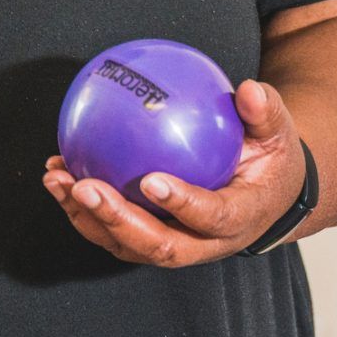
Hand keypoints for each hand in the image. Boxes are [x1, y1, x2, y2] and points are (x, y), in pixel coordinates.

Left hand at [43, 80, 304, 266]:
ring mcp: (177, 246)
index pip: (212, 217)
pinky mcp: (153, 239)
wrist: (267, 196)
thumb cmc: (270, 160)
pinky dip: (82, 209)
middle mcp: (206, 244)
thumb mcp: (279, 133)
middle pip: (160, 246)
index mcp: (239, 219)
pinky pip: (113, 232)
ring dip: (88, 218)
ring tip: (57, 180)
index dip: (181, 204)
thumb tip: (248, 89)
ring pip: (128, 246)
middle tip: (84, 186)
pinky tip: (59, 173)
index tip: (150, 180)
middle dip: (117, 221)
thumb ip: (265, 112)